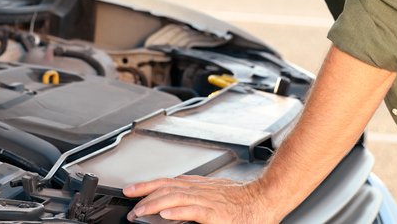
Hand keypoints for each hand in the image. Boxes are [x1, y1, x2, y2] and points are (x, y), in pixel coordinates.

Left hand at [123, 175, 279, 223]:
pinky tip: (165, 214)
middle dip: (145, 195)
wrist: (266, 199)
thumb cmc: (244, 201)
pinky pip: (193, 210)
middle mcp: (200, 190)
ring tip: (140, 211)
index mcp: (199, 186)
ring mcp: (207, 201)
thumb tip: (177, 203)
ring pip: (175, 197)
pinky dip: (177, 211)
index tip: (131, 191)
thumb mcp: (216, 193)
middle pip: (166, 187)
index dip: (147, 185)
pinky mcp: (215, 213)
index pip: (167, 182)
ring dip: (154, 204)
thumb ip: (197, 195)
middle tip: (130, 205)